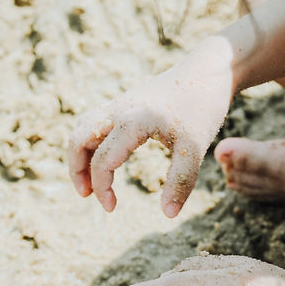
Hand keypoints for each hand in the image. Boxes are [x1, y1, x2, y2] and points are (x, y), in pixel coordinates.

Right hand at [67, 47, 232, 217]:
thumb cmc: (203, 107)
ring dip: (80, 155)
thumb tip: (169, 215)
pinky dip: (91, 142)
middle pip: (78, 139)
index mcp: (132, 122)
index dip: (101, 188)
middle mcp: (119, 110)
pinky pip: (95, 121)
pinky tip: (106, 159)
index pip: (102, 160)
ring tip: (90, 181)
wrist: (208, 70)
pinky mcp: (126, 102)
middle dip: (76, 170)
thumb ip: (180, 182)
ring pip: (83, 128)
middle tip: (86, 195)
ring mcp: (120, 103)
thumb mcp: (195, 147)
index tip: (111, 208)